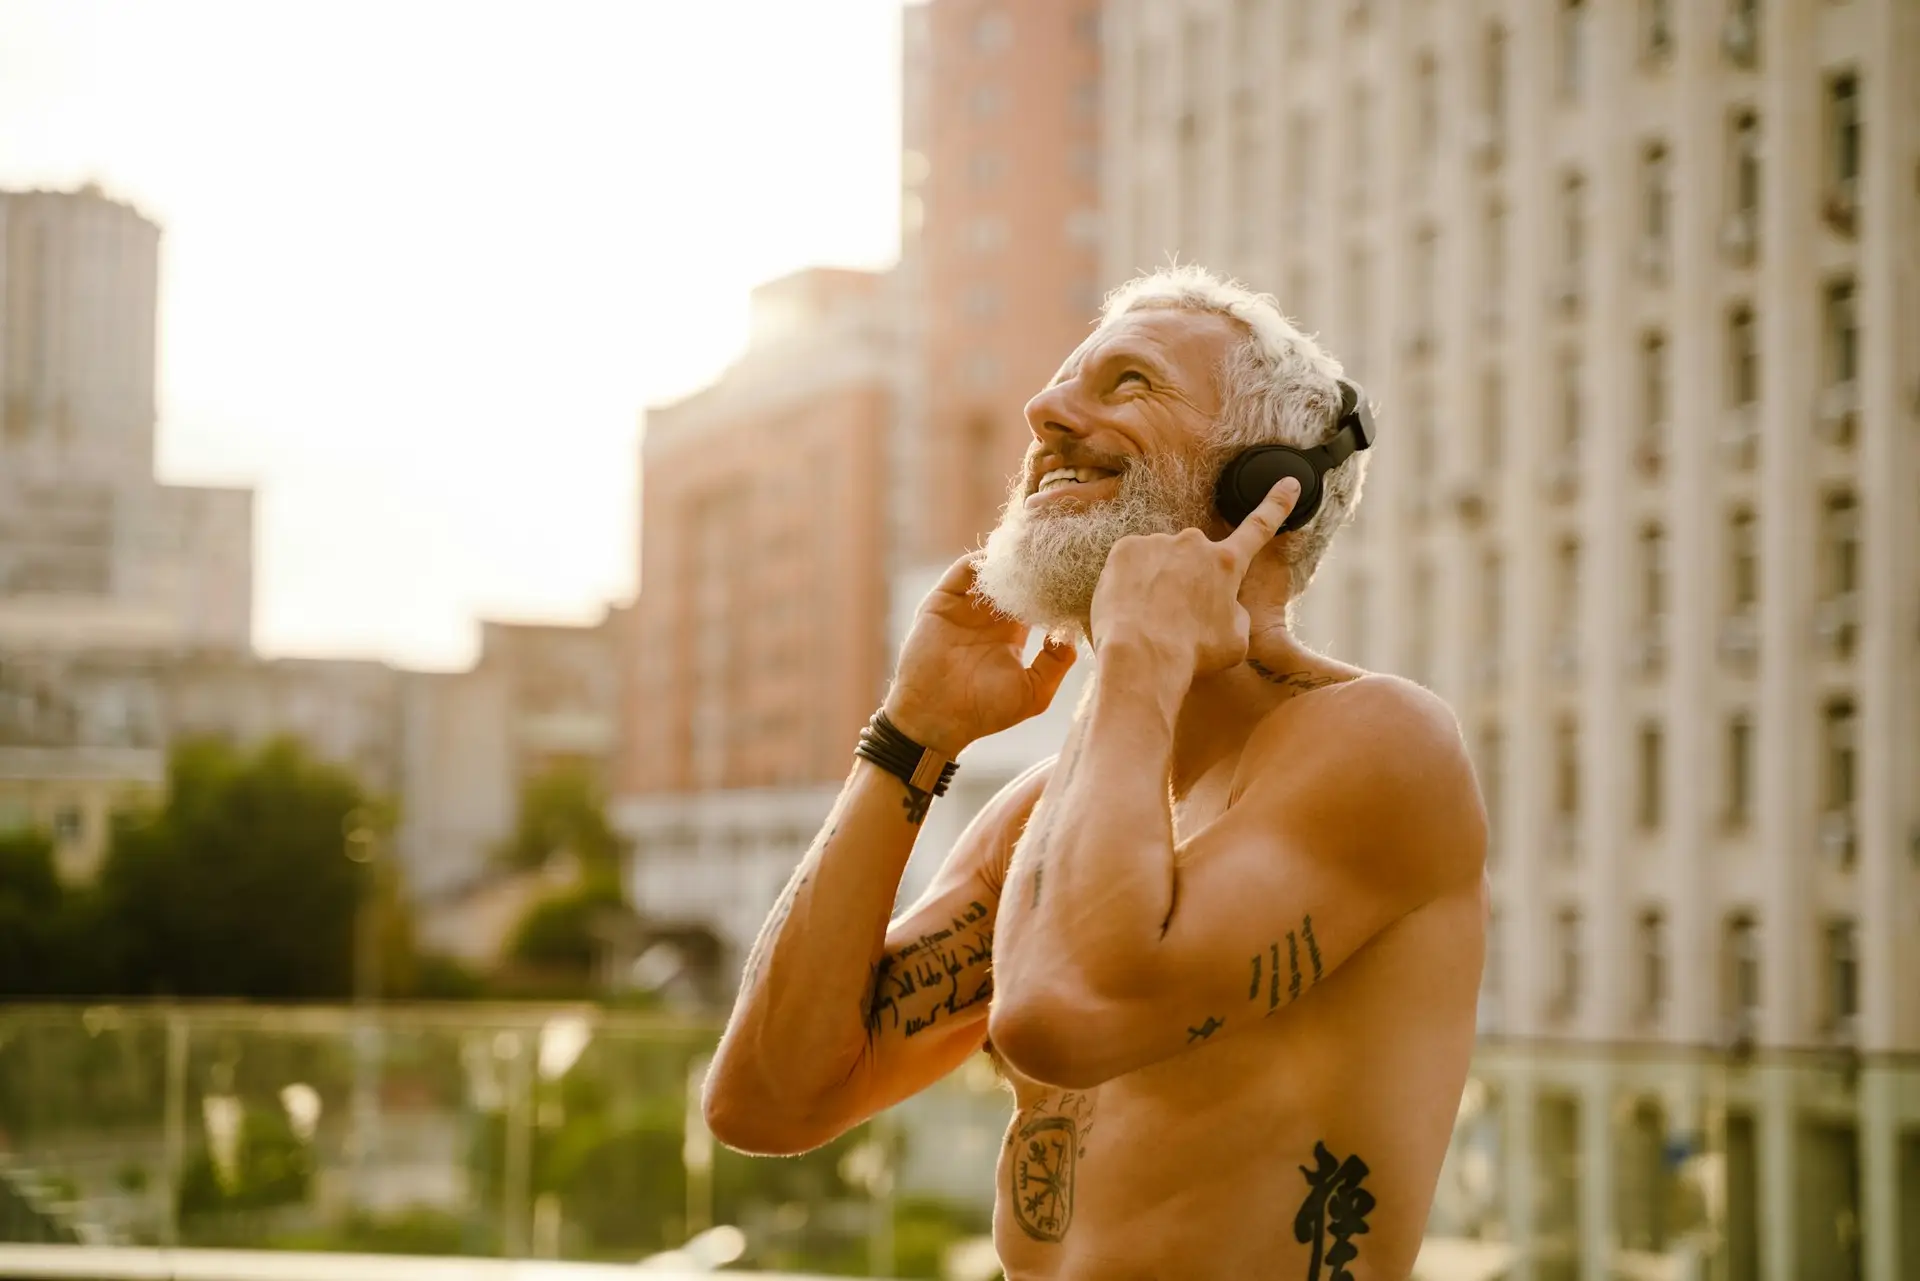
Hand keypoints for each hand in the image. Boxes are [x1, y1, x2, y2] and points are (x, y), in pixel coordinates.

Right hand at [882, 556, 1078, 757]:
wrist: (936, 718)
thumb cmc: (985, 712)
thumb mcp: (1034, 693)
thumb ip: (1056, 663)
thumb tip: (1070, 632)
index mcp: (1012, 634)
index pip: (1037, 599)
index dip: (1055, 589)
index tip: (1076, 577)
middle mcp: (989, 617)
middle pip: (1016, 579)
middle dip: (1036, 567)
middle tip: (1059, 553)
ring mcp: (965, 607)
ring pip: (992, 570)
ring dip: (1011, 560)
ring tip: (1033, 551)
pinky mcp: (943, 601)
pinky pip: (964, 571)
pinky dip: (983, 561)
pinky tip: (1003, 561)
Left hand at [1089, 478, 1299, 676]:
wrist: (1141, 656)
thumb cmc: (1192, 654)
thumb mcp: (1235, 640)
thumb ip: (1233, 611)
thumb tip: (1223, 604)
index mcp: (1227, 564)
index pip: (1259, 528)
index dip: (1276, 505)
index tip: (1289, 483)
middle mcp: (1194, 543)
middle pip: (1195, 557)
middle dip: (1188, 578)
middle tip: (1175, 614)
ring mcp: (1158, 542)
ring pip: (1161, 559)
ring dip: (1158, 580)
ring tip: (1149, 616)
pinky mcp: (1125, 548)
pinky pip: (1132, 561)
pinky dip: (1131, 580)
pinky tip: (1130, 605)